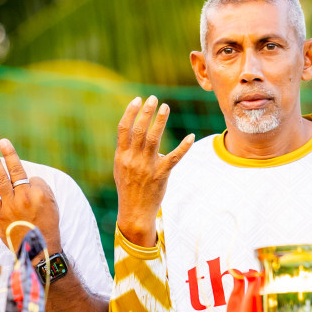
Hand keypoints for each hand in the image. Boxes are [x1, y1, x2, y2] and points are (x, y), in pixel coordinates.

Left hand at [0, 140, 60, 257]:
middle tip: (0, 142)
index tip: (17, 165)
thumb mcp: (52, 205)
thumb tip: (29, 180)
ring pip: (1, 180)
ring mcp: (10, 206)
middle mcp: (24, 197)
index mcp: (39, 193)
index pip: (29, 176)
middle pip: (14, 171)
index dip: (27, 175)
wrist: (38, 249)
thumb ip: (41, 189)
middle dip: (6, 154)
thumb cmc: (46, 226)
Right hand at [114, 96, 194, 248]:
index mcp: (121, 156)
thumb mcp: (121, 168)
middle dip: (146, 112)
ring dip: (160, 121)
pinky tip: (190, 137)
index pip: (123, 129)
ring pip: (154, 139)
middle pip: (139, 130)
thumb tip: (134, 131)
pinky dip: (183, 147)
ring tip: (165, 107)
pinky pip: (174, 158)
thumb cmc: (128, 188)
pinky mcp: (161, 175)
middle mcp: (133, 159)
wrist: (134, 212)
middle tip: (154, 99)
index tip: (137, 100)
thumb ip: (126, 150)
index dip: (130, 112)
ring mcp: (147, 167)